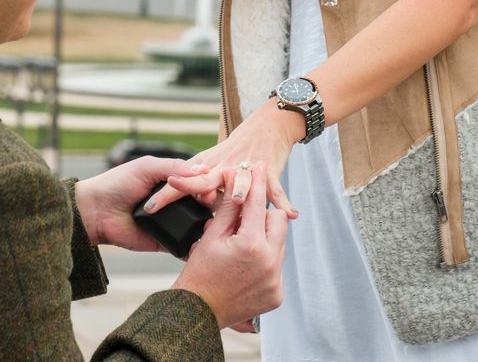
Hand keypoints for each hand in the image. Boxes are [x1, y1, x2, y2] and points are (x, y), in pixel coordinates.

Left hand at [73, 156, 209, 251]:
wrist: (96, 211)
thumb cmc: (118, 183)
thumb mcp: (147, 167)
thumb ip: (174, 166)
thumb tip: (203, 168)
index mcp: (171, 181)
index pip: (198, 181)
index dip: (207, 182)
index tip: (215, 183)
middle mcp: (174, 202)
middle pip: (201, 203)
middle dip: (210, 203)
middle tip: (210, 202)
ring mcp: (171, 223)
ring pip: (196, 225)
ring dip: (206, 224)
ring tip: (213, 222)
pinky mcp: (164, 242)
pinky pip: (183, 245)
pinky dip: (193, 245)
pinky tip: (204, 241)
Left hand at [145, 102, 301, 219]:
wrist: (269, 125)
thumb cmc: (239, 148)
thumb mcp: (215, 162)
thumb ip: (201, 183)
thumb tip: (190, 208)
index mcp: (208, 166)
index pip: (181, 181)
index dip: (166, 193)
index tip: (149, 207)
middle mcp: (224, 167)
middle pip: (205, 181)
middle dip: (193, 189)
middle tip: (185, 199)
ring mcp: (246, 168)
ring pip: (241, 181)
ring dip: (240, 189)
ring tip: (239, 199)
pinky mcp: (269, 170)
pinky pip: (275, 189)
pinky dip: (283, 201)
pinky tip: (290, 214)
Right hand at [173, 159, 287, 330]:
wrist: (199, 312)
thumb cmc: (200, 273)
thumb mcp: (212, 235)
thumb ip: (229, 207)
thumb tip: (235, 178)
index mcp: (252, 244)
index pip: (258, 203)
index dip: (257, 182)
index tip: (258, 166)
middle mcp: (270, 262)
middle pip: (277, 220)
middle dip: (262, 215)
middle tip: (245, 217)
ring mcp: (275, 280)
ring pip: (279, 243)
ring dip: (264, 238)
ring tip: (242, 244)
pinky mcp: (277, 294)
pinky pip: (277, 266)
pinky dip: (264, 262)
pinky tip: (246, 265)